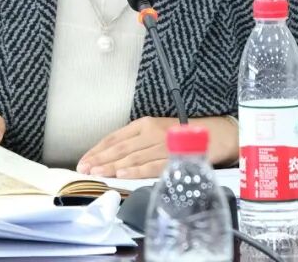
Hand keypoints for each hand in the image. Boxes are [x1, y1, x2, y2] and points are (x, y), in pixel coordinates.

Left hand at [77, 116, 238, 178]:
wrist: (213, 135)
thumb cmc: (181, 135)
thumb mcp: (155, 132)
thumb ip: (136, 142)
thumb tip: (111, 158)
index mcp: (144, 124)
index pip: (114, 137)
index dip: (97, 149)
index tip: (84, 160)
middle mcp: (151, 132)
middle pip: (120, 147)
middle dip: (100, 159)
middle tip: (84, 169)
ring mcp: (162, 145)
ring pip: (132, 157)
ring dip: (112, 166)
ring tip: (97, 173)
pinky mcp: (173, 157)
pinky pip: (151, 165)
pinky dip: (136, 170)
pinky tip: (122, 173)